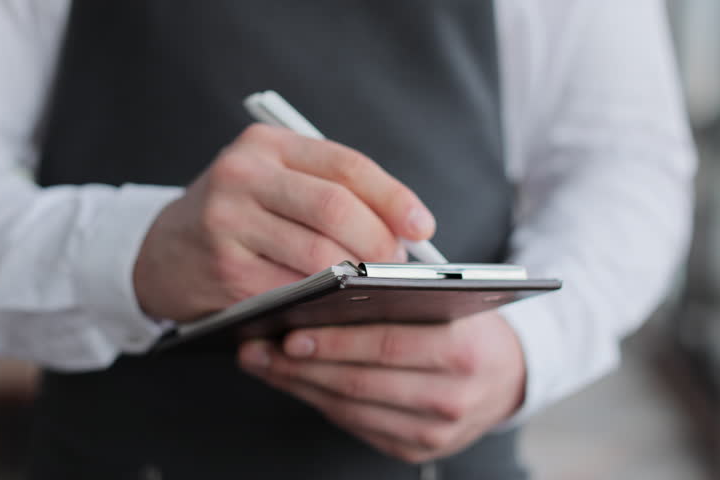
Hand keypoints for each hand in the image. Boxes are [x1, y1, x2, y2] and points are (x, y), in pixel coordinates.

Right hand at [133, 124, 434, 320]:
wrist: (160, 252)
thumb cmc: (233, 217)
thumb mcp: (270, 183)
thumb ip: (326, 192)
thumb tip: (402, 230)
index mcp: (266, 145)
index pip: (345, 165)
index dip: (392, 197)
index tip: (422, 226)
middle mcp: (243, 174)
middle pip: (335, 208)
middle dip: (378, 243)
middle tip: (396, 266)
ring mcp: (228, 221)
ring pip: (318, 254)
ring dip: (356, 277)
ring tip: (372, 286)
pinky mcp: (224, 268)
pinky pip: (292, 290)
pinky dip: (322, 303)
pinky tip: (333, 306)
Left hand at [238, 311, 525, 462]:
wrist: (507, 374)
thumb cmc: (465, 325)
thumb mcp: (446, 298)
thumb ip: (396, 293)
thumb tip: (324, 292)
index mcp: (464, 348)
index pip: (387, 344)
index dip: (334, 341)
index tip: (288, 331)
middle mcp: (453, 396)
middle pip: (360, 382)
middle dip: (300, 365)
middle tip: (256, 347)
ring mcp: (435, 431)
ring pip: (350, 408)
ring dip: (298, 385)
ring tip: (262, 361)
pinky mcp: (416, 450)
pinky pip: (355, 425)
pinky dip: (318, 401)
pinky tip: (293, 381)